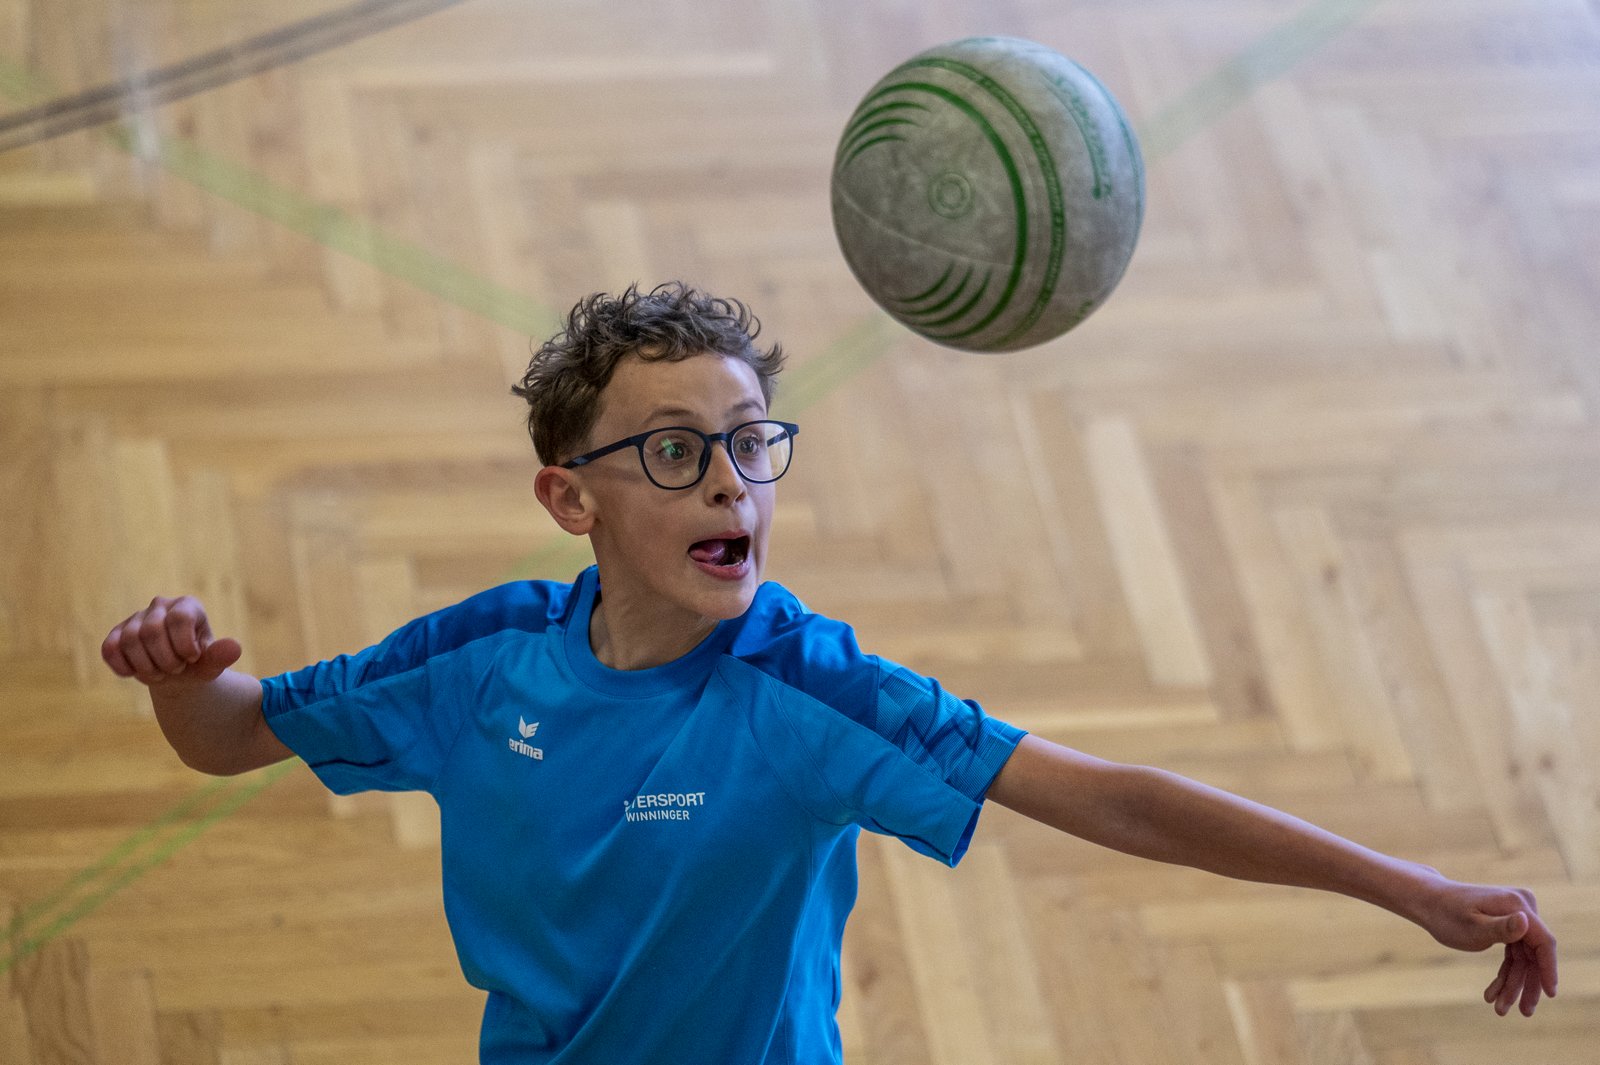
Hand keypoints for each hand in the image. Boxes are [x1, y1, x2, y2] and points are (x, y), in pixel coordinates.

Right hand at [102, 596, 241, 687]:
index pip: (179, 618)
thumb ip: (220, 656)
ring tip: (160, 673)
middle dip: (165, 660)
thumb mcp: (211, 663)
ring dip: (146, 667)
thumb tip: (234, 648)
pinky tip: (136, 673)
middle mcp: (160, 605)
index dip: (184, 645)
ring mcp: (135, 618)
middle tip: (176, 669)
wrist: (176, 674)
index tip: (191, 658)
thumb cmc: (197, 664)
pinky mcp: (115, 634)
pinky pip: (110, 649)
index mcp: (187, 605)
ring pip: (130, 640)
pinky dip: (123, 667)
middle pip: (152, 631)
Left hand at [1414, 874, 1557, 1015]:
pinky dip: (1505, 974)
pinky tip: (1493, 994)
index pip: (1543, 942)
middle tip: (1523, 1012)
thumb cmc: (1446, 914)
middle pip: (1534, 954)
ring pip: (1523, 959)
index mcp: (1518, 905)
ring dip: (1513, 984)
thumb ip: (1500, 928)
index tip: (1550, 995)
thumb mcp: (1472, 926)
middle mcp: (1523, 908)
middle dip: (1526, 984)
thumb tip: (1526, 921)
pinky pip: (1513, 954)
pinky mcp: (1509, 925)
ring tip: (1500, 1009)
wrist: (1428, 901)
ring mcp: (1517, 916)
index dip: (1549, 970)